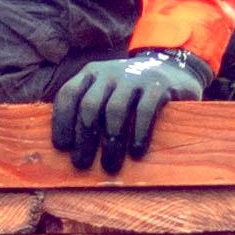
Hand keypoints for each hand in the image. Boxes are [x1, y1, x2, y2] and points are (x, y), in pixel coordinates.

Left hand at [51, 44, 210, 171]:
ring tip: (109, 165)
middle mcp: (110, 73)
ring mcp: (134, 77)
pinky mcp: (158, 85)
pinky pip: (144, 110)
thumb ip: (89, 110)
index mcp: (91, 74)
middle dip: (83, 138)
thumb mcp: (106, 92)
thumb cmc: (130, 93)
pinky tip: (136, 152)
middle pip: (90, 106)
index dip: (62, 120)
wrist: (172, 70)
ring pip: (115, 110)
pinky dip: (138, 133)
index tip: (62, 147)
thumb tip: (68, 149)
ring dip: (110, 141)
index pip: (69, 94)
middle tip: (81, 164)